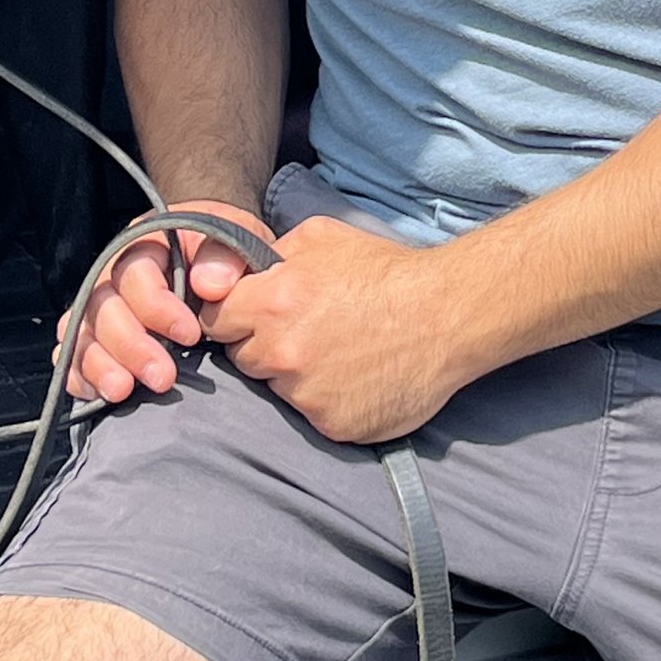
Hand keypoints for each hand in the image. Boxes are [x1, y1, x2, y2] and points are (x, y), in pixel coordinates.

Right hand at [62, 205, 272, 404]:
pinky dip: (81, 377)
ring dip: (100, 365)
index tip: (190, 335)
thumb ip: (226, 256)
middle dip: (129, 346)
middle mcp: (116, 275)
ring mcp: (102, 312)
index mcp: (147, 245)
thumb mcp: (238, 243)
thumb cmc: (232, 265)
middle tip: (163, 378)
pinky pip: (72, 359)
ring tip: (122, 392)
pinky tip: (101, 395)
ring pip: (82, 334)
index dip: (156, 306)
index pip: (134, 271)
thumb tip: (206, 284)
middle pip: (102, 307)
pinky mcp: (97, 344)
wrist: (235, 291)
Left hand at [203, 214, 474, 444]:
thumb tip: (238, 270)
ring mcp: (306, 393)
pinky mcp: (332, 424)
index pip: (213, 321)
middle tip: (307, 332)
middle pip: (243, 358)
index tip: (253, 316)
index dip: (233, 316)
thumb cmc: (387, 271)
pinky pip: (313, 414)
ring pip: (277, 388)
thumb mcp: (320, 237)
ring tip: (339, 353)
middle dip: (264, 345)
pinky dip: (328, 401)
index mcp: (272, 302)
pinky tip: (356, 378)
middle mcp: (282, 351)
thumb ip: (269, 254)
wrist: (447, 315)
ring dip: (296, 375)